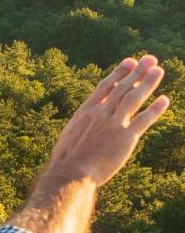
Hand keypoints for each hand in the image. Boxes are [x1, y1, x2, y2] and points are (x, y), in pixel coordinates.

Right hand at [44, 55, 169, 188]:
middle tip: (150, 59)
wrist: (70, 173)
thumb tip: (84, 124)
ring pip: (134, 98)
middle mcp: (101, 113)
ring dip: (147, 83)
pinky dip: (155, 109)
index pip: (106, 85)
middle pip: (122, 87)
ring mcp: (113, 124)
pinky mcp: (125, 138)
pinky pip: (143, 120)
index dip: (120, 72)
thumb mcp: (70, 135)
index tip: (130, 62)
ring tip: (158, 70)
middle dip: (137, 72)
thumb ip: (81, 125)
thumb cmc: (67, 159)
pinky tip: (164, 99)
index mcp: (86, 110)